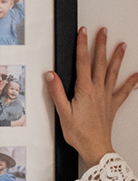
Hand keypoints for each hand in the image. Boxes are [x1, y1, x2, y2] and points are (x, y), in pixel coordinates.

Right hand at [47, 27, 137, 167]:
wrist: (96, 150)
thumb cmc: (79, 133)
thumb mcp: (63, 113)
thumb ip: (57, 92)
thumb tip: (51, 74)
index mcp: (85, 90)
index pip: (83, 62)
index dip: (82, 45)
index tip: (83, 31)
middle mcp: (98, 91)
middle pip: (100, 63)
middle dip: (101, 45)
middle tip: (103, 31)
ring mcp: (107, 97)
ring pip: (113, 73)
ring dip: (117, 58)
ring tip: (121, 45)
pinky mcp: (112, 105)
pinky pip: (124, 92)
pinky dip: (131, 83)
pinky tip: (136, 75)